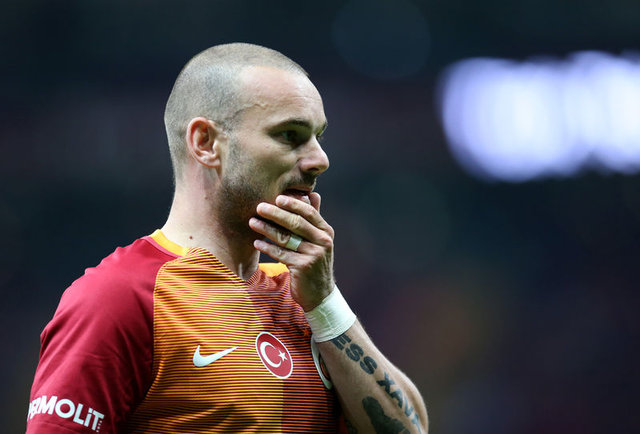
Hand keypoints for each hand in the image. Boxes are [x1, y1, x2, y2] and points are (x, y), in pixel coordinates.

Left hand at [249, 192, 334, 310]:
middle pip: (296, 223)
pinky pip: (281, 254)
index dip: (293, 204)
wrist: (320, 294)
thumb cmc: (315, 263)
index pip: (309, 212)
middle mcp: (323, 242)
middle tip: (259, 207)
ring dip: (267, 229)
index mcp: (326, 232)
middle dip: (276, 214)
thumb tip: (313, 194)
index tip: (277, 197)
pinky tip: (256, 243)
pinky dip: (267, 248)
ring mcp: (314, 255)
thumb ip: (314, 218)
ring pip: (286, 238)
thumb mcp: (319, 240)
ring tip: (252, 222)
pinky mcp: (303, 267)